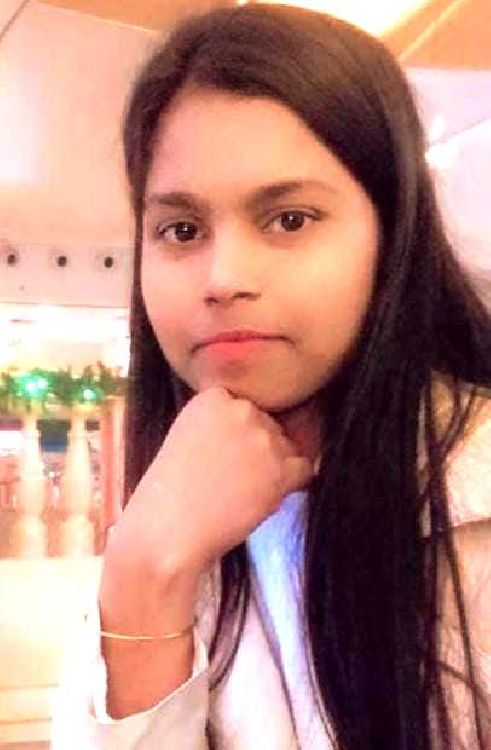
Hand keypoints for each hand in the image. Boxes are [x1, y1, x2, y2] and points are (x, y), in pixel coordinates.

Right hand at [99, 386, 313, 632]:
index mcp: (214, 397)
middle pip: (270, 427)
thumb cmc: (168, 494)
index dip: (238, 437)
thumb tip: (263, 431)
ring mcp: (263, 438)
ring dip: (274, 471)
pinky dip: (292, 486)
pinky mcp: (281, 469)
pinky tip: (266, 500)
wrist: (166, 531)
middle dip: (259, 452)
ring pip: (288, 449)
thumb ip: (222, 425)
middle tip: (231, 481)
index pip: (246, 410)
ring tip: (241, 494)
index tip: (220, 459)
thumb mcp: (187, 437)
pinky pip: (304, 470)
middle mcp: (241, 409)